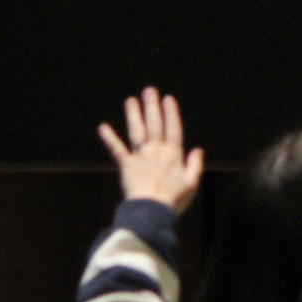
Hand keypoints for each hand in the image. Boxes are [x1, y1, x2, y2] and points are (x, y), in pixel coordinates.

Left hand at [98, 87, 204, 212]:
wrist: (152, 211)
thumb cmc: (174, 200)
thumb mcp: (192, 184)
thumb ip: (195, 165)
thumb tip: (198, 150)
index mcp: (174, 154)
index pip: (173, 128)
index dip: (171, 113)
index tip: (168, 98)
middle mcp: (156, 151)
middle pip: (154, 124)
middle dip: (152, 106)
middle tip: (149, 90)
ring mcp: (140, 157)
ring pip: (137, 131)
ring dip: (133, 115)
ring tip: (131, 100)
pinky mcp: (126, 165)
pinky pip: (117, 149)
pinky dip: (109, 138)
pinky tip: (103, 127)